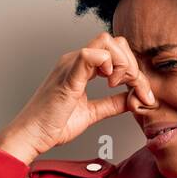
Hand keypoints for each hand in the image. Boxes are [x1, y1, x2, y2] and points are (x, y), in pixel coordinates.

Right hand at [0, 31, 157, 162]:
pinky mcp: (68, 75)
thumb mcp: (92, 113)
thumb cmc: (53, 125)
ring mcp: (71, 65)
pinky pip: (91, 54)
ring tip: (117, 86)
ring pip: (107, 42)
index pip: (116, 53)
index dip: (135, 71)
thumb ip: (112, 104)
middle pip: (115, 42)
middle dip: (132, 64)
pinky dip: (108, 64)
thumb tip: (133, 99)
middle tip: (132, 89)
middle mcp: (76, 61)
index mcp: (82, 68)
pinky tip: (109, 82)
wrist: (32, 135)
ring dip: (122, 63)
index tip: (144, 95)